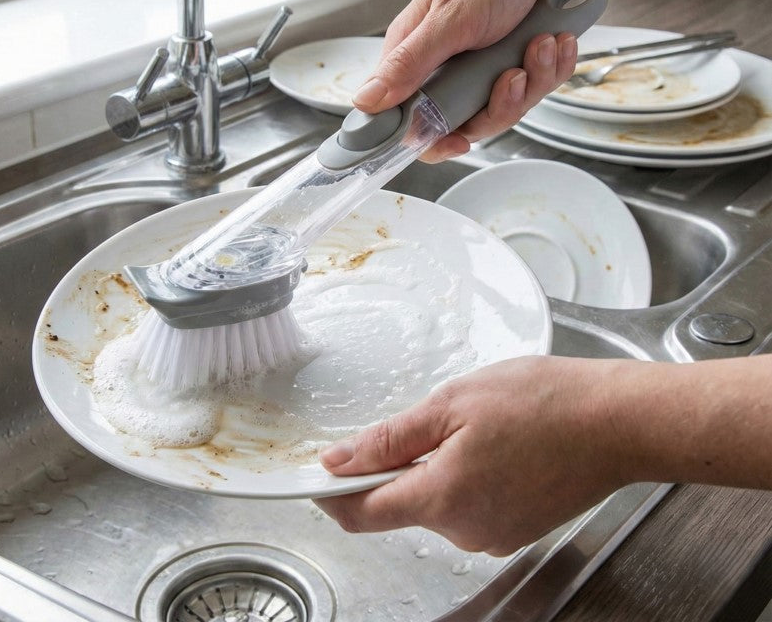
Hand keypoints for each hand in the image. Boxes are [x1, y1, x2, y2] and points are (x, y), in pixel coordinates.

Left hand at [314, 356, 633, 555]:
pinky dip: (466, 477)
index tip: (320, 472)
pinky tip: (497, 445)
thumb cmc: (543, 402)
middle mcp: (466, 530)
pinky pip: (469, 506)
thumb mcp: (452, 403)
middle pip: (401, 504)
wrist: (617, 422)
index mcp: (443, 499)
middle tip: (431, 418)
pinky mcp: (516, 530)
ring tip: (477, 427)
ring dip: (437, 467)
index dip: (333, 492)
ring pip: (437, 503)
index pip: (362, 514)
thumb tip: (338, 461)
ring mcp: (494, 534)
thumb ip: (390, 439)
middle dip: (398, 465)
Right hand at [353, 0, 581, 161]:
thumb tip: (366, 102)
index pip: (404, 118)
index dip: (428, 138)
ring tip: (542, 42)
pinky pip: (535, 89)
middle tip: (513, 74)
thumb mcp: (449, 19)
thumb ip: (409, 64)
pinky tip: (555, 39)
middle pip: (463, 123)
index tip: (456, 140)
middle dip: (498, 104)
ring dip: (533, 79)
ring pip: (503, 108)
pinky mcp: (515, 63)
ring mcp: (482, 68)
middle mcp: (445, 66)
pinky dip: (551, 67)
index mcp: (414, 54)